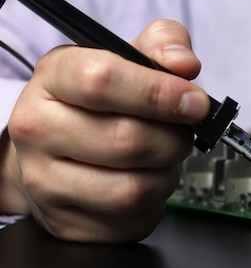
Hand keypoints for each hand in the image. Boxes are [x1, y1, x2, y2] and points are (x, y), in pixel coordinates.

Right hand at [3, 19, 209, 241]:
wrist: (54, 150)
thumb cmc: (100, 102)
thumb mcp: (127, 57)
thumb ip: (163, 45)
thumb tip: (185, 64)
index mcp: (54, 78)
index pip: (103, 81)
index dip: (160, 93)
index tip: (195, 102)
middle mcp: (38, 129)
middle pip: (127, 141)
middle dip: (174, 140)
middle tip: (181, 133)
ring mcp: (44, 181)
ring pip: (132, 189)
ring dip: (167, 175)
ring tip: (163, 159)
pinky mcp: (64, 222)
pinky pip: (131, 221)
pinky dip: (154, 204)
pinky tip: (145, 182)